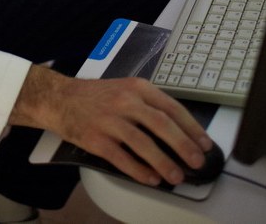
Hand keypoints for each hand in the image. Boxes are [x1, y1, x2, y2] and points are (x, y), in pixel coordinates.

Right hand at [10, 65, 213, 186]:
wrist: (60, 98)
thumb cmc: (97, 96)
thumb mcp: (126, 89)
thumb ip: (149, 106)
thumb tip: (179, 132)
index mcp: (137, 87)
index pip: (171, 107)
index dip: (191, 127)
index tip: (205, 143)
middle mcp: (126, 101)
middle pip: (161, 124)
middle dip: (183, 145)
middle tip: (197, 162)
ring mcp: (110, 120)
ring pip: (143, 143)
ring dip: (164, 162)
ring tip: (177, 177)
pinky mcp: (96, 139)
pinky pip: (122, 158)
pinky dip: (139, 170)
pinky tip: (151, 178)